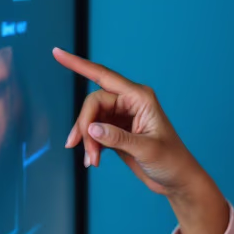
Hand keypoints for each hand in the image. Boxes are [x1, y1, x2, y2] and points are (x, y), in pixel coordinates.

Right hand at [51, 47, 202, 196]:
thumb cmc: (171, 160)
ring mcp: (122, 116)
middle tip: (86, 152)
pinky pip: (94, 132)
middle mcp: (129, 102)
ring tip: (91, 161)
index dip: (78, 64)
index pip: (103, 76)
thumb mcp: (146, 149)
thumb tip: (90, 128)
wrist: (177, 180)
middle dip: (85, 127)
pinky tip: (93, 161)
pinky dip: (91, 146)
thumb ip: (117, 138)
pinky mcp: (116, 131)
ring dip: (87, 140)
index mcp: (140, 97)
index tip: (56, 53)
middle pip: (93, 104)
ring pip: (91, 120)